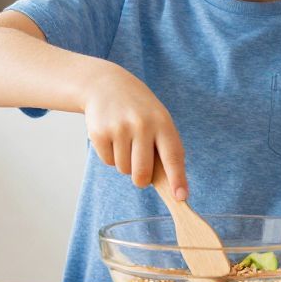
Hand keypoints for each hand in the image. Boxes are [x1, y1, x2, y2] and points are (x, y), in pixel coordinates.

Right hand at [82, 66, 187, 199]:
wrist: (106, 84)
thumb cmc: (138, 108)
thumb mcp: (158, 119)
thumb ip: (165, 147)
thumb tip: (170, 185)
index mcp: (162, 122)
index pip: (172, 156)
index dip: (177, 179)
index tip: (181, 196)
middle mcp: (142, 125)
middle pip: (142, 173)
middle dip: (142, 179)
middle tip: (141, 172)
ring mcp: (119, 128)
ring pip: (124, 169)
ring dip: (125, 163)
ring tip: (125, 141)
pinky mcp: (99, 133)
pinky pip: (108, 162)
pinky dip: (110, 156)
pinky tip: (112, 137)